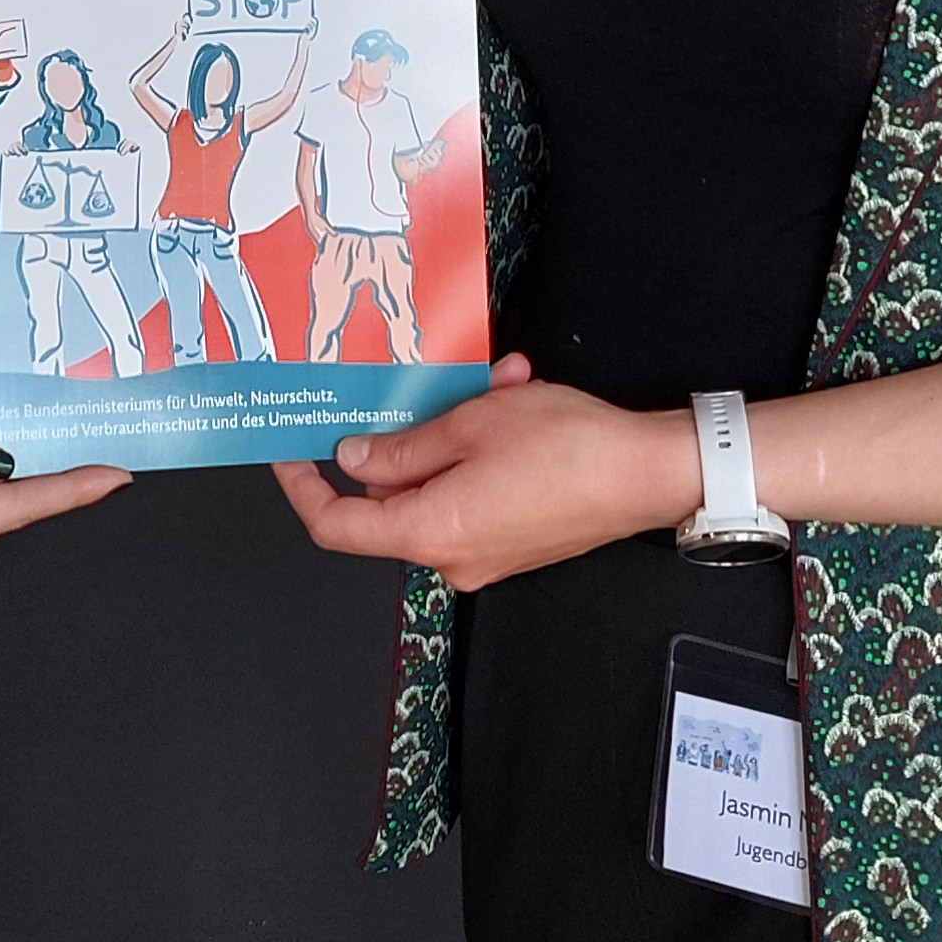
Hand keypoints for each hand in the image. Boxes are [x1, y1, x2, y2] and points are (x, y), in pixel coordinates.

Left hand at [269, 355, 696, 591]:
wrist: (649, 474)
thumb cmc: (570, 449)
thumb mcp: (470, 425)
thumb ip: (402, 449)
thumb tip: (356, 463)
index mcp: (430, 532)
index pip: (338, 526)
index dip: (304, 490)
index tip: (292, 457)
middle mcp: (454, 556)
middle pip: (392, 501)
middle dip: (404, 437)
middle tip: (419, 388)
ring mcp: (486, 553)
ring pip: (439, 485)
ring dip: (455, 432)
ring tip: (493, 385)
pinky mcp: (515, 542)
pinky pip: (475, 493)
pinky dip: (482, 451)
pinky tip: (513, 402)